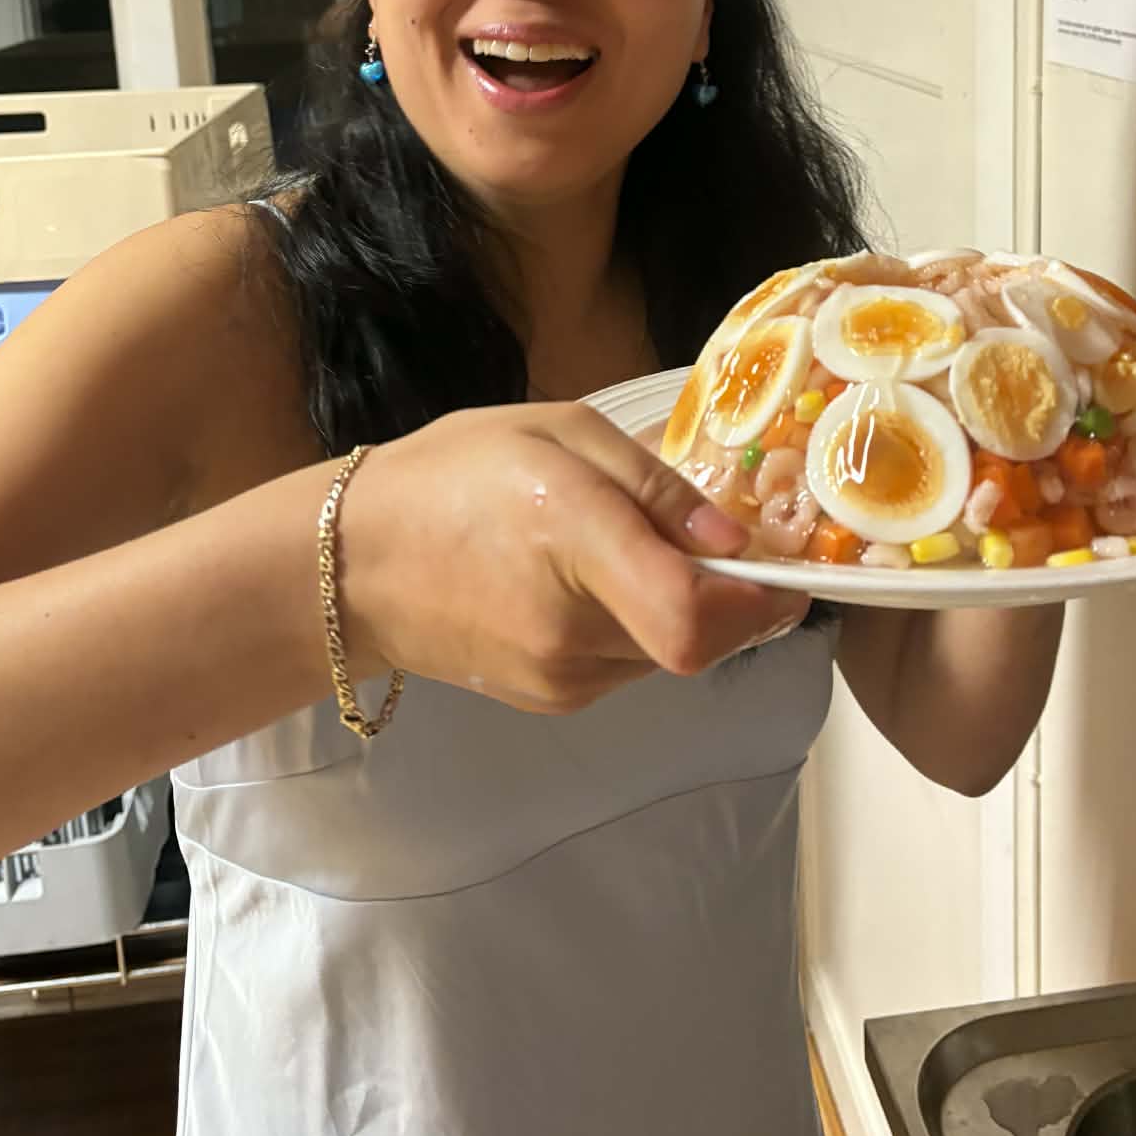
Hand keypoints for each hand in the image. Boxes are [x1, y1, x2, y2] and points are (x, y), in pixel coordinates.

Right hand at [341, 402, 811, 714]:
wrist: (352, 564)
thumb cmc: (453, 475)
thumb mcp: (558, 433)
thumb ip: (653, 483)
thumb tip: (735, 539)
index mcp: (575, 546)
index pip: (694, 616)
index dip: (760, 601)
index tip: (784, 566)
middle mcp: (574, 633)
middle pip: (701, 638)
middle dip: (728, 595)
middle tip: (712, 538)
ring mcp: (563, 680)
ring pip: (672, 654)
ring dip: (681, 609)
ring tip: (630, 548)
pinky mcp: (554, 702)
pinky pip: (632, 664)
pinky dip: (640, 626)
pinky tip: (595, 582)